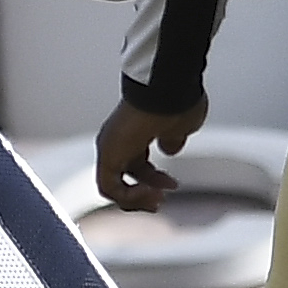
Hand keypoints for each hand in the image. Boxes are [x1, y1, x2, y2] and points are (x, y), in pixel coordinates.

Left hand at [96, 96, 207, 211]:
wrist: (168, 87)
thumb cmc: (177, 100)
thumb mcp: (180, 127)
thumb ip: (172, 140)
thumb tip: (170, 149)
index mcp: (132, 134)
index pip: (135, 166)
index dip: (153, 181)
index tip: (171, 185)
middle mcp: (116, 141)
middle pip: (122, 177)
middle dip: (143, 193)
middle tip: (160, 200)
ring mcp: (110, 146)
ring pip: (111, 186)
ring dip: (135, 199)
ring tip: (157, 200)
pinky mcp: (107, 153)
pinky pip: (108, 186)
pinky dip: (128, 196)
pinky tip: (150, 192)